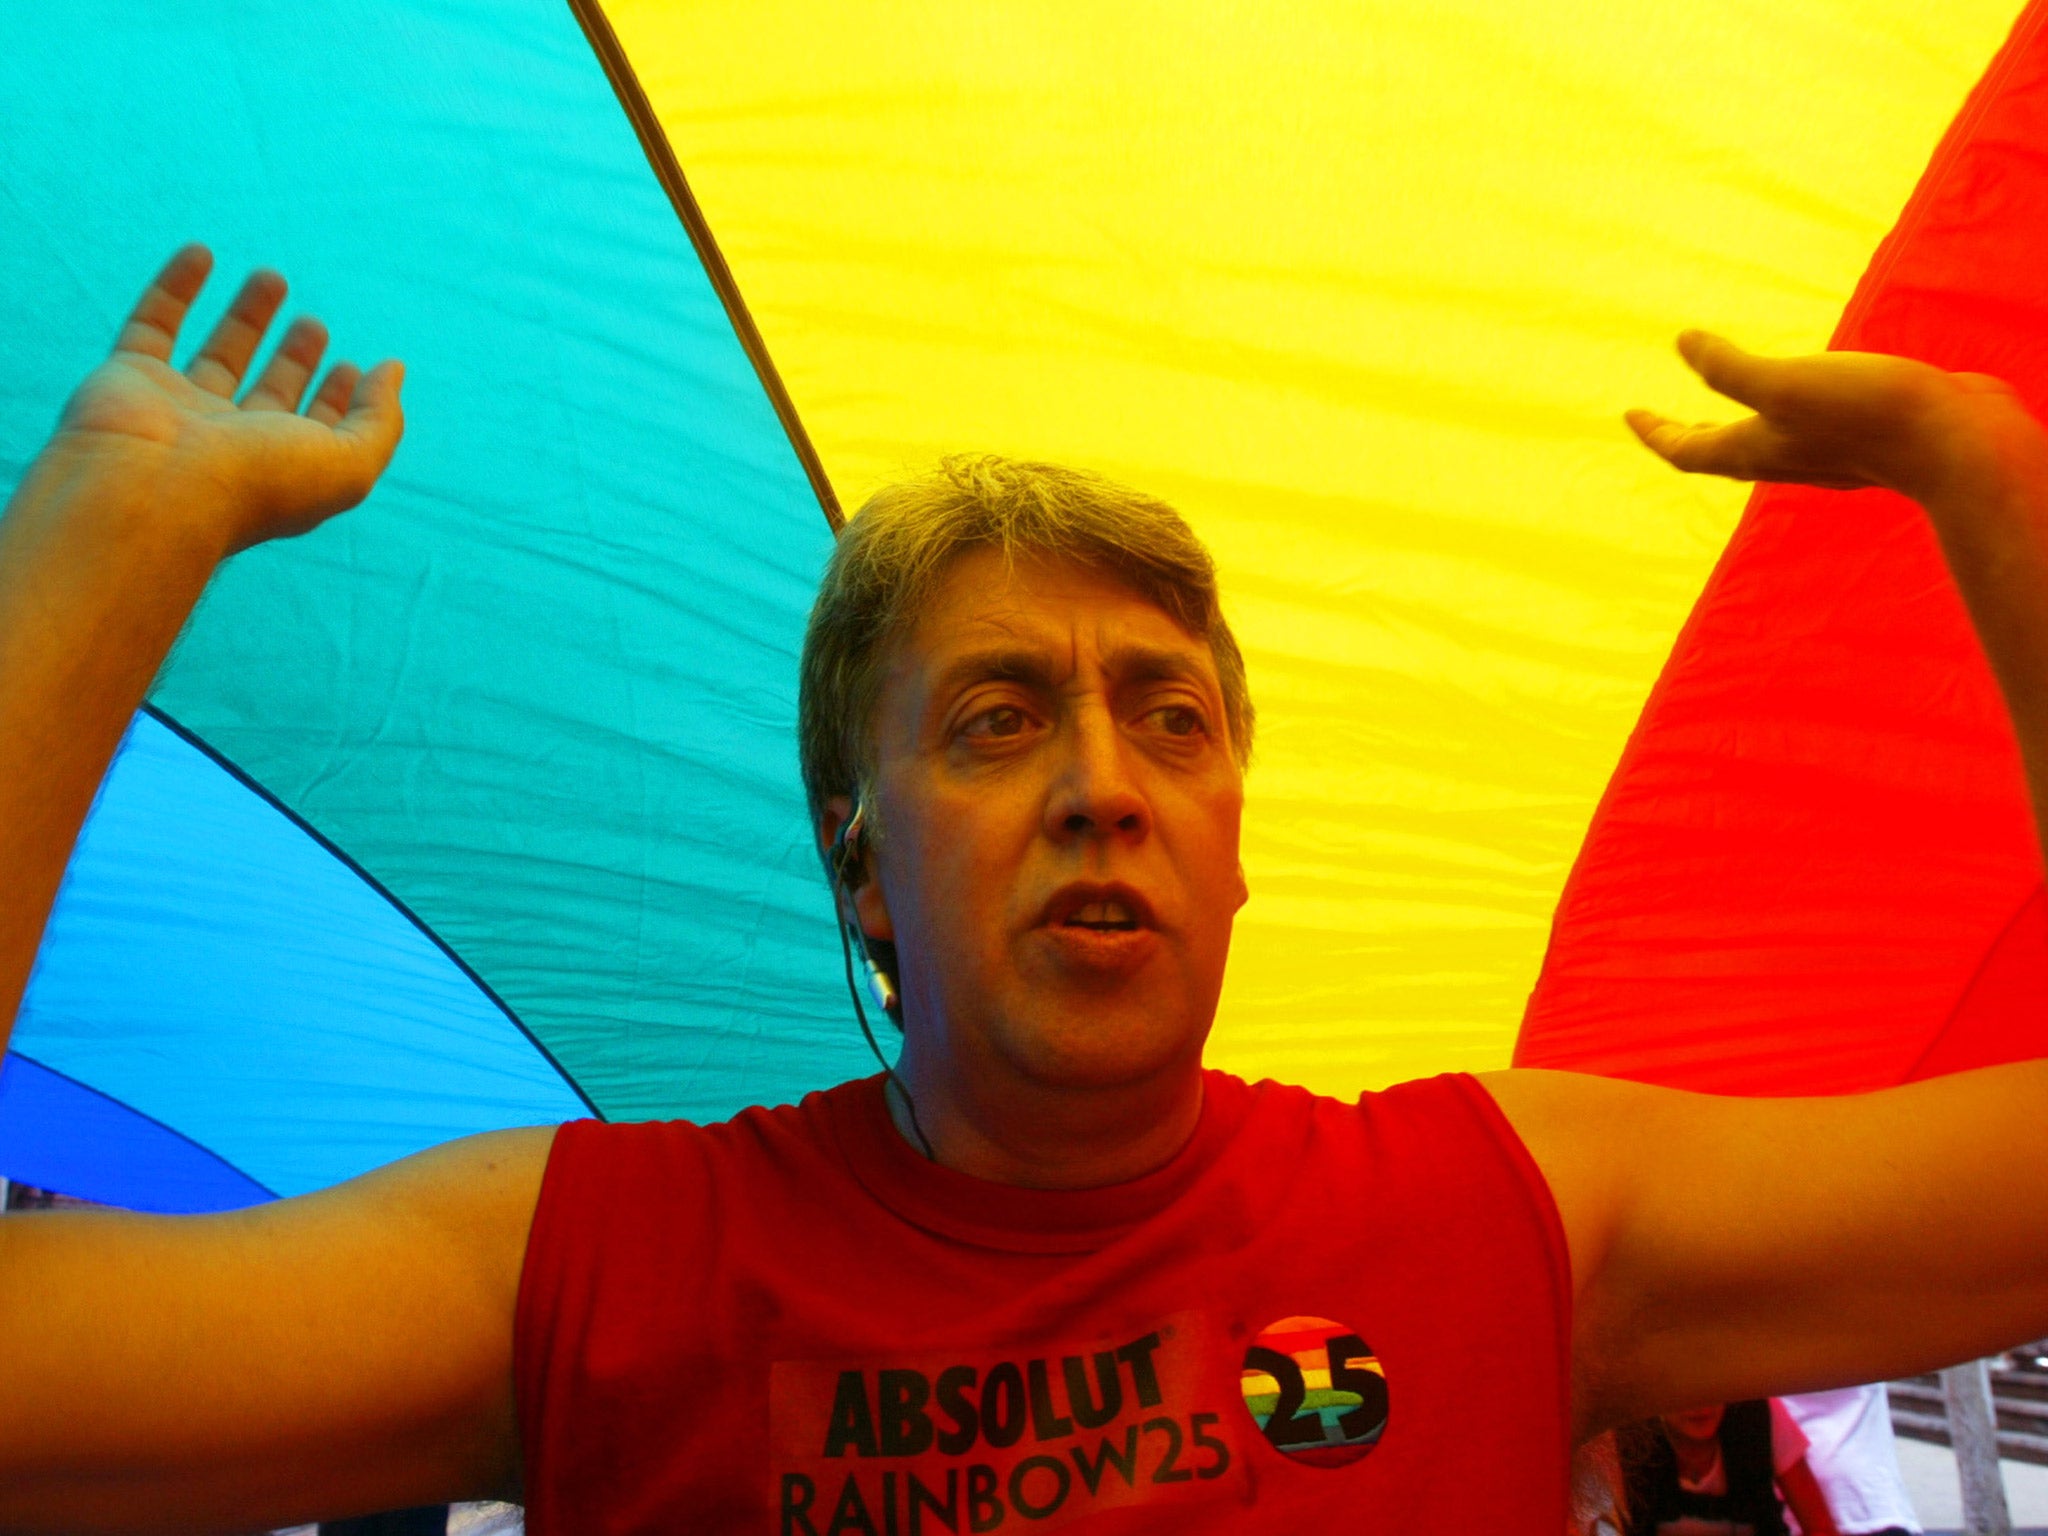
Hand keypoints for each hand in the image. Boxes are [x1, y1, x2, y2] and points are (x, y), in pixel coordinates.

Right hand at [50, 244, 403, 554]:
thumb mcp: (349, 462)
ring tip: (275, 276)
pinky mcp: (130, 376)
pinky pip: (152, 322)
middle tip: (316, 325)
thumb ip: (380, 418)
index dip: (338, 400)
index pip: (316, 429)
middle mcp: (231, 443)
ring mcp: (179, 410)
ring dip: (247, 317)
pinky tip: (202, 251)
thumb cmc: (258, 481)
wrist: (154, 488)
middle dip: (295, 358)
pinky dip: (175, 287)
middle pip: (269, 392)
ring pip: (218, 355)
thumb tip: (393, 370)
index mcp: (282, 468)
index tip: (354, 367)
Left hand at [1627, 330, 2030, 505]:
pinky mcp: (1863, 440)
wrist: (1955, 443)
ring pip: (1764, 445)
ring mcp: (1825, 453)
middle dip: (1686, 434)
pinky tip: (1806, 400)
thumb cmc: (1865, 414)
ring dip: (1736, 428)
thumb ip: (1728, 368)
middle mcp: (1784, 459)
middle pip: (1720, 452)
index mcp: (1755, 450)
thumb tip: (1681, 342)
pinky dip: (1787, 416)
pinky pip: (1808, 431)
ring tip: (1728, 410)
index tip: (1630, 414)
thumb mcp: (1784, 384)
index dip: (1655, 432)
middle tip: (1661, 420)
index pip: (1687, 449)